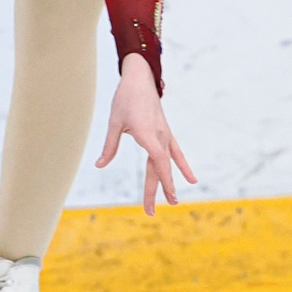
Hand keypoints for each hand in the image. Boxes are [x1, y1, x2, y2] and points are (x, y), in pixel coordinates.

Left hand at [95, 56, 195, 215]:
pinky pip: (176, 152)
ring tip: (173, 202)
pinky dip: (183, 165)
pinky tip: (192, 178)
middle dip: (156, 191)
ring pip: (167, 163)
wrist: (140, 78)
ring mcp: (165, 135)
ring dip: (168, 183)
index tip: (163, 199)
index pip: (158, 163)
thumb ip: (110, 145)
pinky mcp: (165, 133)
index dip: (162, 181)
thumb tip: (100, 165)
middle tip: (149, 213)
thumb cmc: (125, 98)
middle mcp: (160, 136)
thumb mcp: (114, 122)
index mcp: (147, 134)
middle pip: (160, 169)